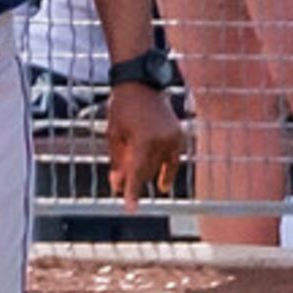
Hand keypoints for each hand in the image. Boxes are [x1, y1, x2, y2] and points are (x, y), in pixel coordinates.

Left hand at [103, 81, 183, 212]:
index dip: (132, 192)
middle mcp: (162, 141)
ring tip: (136, 182)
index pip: (137, 173)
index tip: (130, 208)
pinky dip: (167, 171)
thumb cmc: (123, 108)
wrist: (141, 84)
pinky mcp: (179, 136)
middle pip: (147, 171)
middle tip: (123, 191)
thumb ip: (117, 161)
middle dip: (134, 181)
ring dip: (148, 175)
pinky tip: (163, 184)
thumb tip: (117, 185)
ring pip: (160, 167)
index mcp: (144, 140)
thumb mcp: (114, 135)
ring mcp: (173, 138)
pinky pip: (173, 159)